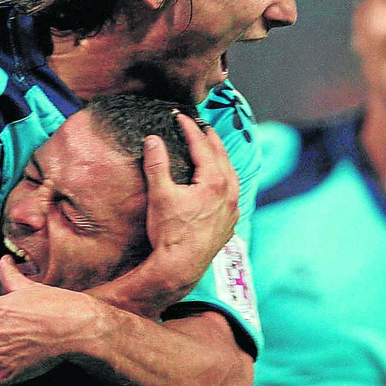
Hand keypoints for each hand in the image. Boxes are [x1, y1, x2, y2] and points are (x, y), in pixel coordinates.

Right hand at [137, 114, 239, 299]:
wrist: (180, 268)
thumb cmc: (170, 233)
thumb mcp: (160, 195)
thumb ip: (157, 164)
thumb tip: (153, 139)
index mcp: (214, 182)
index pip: (202, 146)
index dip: (190, 129)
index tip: (180, 117)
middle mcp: (228, 193)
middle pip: (222, 157)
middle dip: (210, 140)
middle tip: (201, 126)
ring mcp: (231, 210)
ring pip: (231, 176)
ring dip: (221, 160)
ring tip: (212, 150)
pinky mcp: (229, 224)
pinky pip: (232, 194)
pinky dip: (225, 181)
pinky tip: (218, 184)